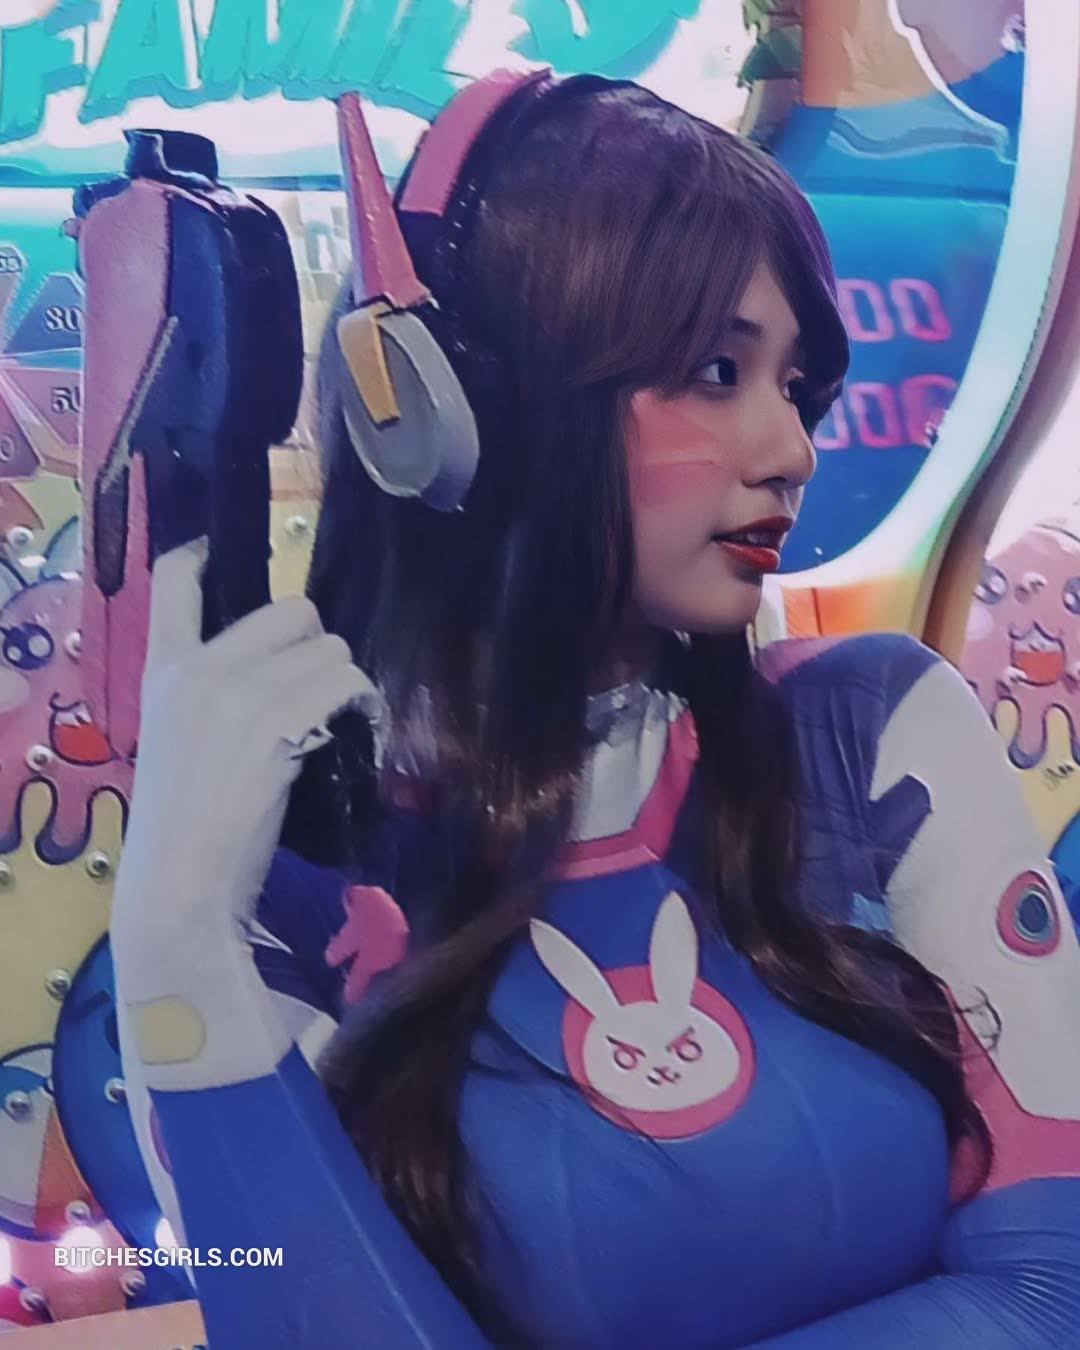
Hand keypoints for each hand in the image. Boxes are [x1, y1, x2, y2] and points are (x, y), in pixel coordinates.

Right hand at [110, 539, 379, 1087]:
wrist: (180, 884)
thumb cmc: (183, 824)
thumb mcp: (177, 739)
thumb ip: (212, 694)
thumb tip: (279, 665)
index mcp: (162, 669)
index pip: (176, 577)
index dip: (209, 553)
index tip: (231, 557)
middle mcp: (200, 667)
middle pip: (292, 610)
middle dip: (316, 645)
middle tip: (314, 690)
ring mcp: (241, 692)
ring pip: (330, 648)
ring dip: (343, 681)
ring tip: (332, 723)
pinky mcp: (281, 723)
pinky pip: (346, 685)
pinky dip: (361, 706)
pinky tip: (352, 735)